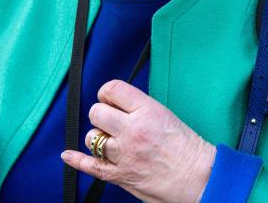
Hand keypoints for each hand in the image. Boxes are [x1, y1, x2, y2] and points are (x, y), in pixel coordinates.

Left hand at [60, 79, 216, 202]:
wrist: (199, 178)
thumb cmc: (188, 148)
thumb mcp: (166, 115)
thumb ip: (140, 108)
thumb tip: (117, 103)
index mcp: (147, 111)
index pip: (112, 90)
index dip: (107, 93)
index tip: (110, 98)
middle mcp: (132, 131)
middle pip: (97, 112)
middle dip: (101, 114)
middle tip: (111, 120)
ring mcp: (125, 154)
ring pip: (93, 137)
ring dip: (98, 137)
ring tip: (111, 140)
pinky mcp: (121, 175)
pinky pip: (91, 166)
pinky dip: (76, 160)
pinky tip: (68, 155)